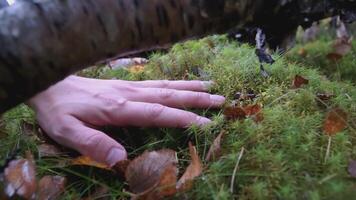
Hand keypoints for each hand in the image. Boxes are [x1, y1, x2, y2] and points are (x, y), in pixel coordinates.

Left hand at [28, 76, 224, 165]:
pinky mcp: (126, 84)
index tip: (206, 123)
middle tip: (221, 101)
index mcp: (119, 108)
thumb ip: (94, 145)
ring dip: (190, 87)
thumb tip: (122, 161)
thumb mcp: (67, 132)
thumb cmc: (58, 111)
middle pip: (169, 95)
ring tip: (212, 87)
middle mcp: (130, 94)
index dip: (183, 118)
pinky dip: (174, 83)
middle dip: (196, 98)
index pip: (158, 113)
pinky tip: (183, 84)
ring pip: (165, 86)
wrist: (49, 85)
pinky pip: (156, 82)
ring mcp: (129, 87)